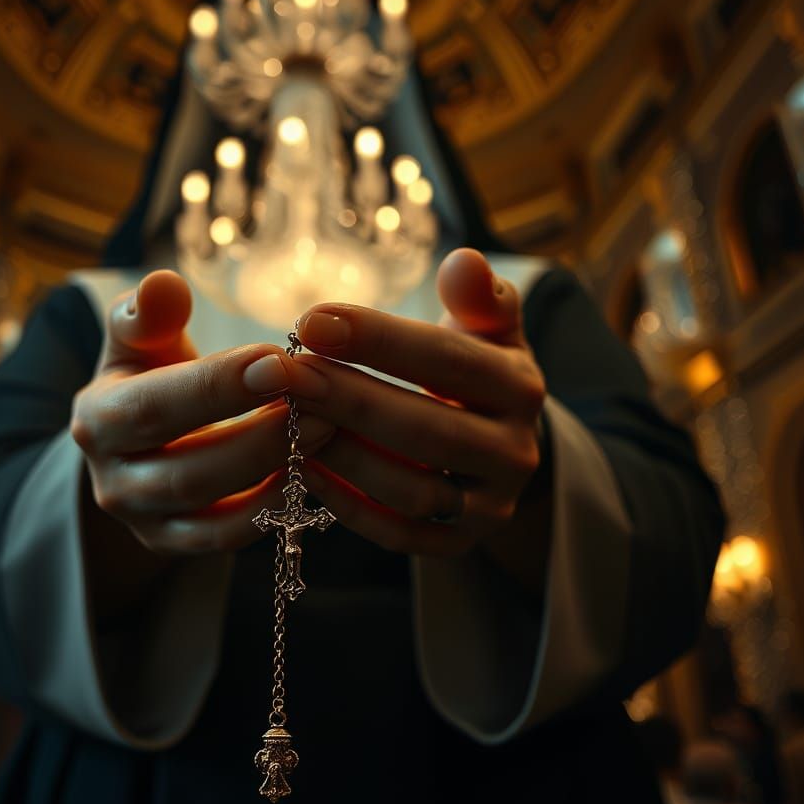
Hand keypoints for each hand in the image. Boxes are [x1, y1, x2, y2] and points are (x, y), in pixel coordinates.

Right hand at [70, 270, 332, 554]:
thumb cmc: (151, 372)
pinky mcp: (174, 543)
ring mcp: (142, 521)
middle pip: (186, 469)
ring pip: (210, 507)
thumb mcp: (141, 336)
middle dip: (258, 435)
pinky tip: (309, 470)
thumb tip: (164, 285)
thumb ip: (149, 312)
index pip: (153, 406)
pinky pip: (224, 538)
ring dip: (272, 469)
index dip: (216, 386)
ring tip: (326, 427)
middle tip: (320, 399)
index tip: (276, 360)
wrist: (142, 435)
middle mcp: (111, 480)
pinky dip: (268, 509)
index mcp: (97, 419)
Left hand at [290, 249, 546, 556]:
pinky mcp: (462, 543)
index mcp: (520, 386)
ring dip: (342, 455)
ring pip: (410, 489)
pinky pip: (400, 534)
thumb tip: (465, 260)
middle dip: (346, 398)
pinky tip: (303, 469)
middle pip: (423, 428)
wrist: (499, 442)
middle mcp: (515, 451)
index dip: (376, 339)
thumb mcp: (486, 328)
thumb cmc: (474, 369)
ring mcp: (491, 504)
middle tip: (283, 375)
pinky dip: (349, 506)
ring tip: (287, 419)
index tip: (310, 320)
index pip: (445, 359)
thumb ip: (476, 296)